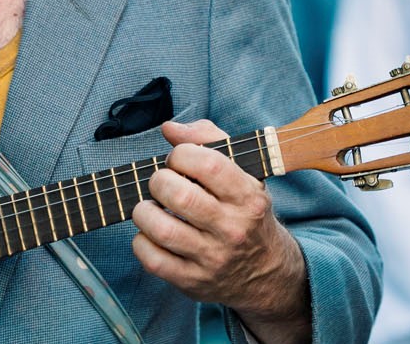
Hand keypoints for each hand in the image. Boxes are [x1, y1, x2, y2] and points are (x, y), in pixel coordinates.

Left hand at [131, 120, 309, 343]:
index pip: (208, 164)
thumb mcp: (243, 172)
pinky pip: (152, 259)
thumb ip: (209, 139)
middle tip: (161, 184)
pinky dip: (142, 242)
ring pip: (162, 229)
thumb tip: (169, 129)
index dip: (181, 154)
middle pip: (179, 195)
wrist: (267, 272)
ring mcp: (213, 258)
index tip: (177, 161)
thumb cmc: (244, 211)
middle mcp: (233, 229)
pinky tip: (152, 235)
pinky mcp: (193, 281)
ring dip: (144, 211)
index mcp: (247, 197)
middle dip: (158, 181)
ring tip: (151, 208)